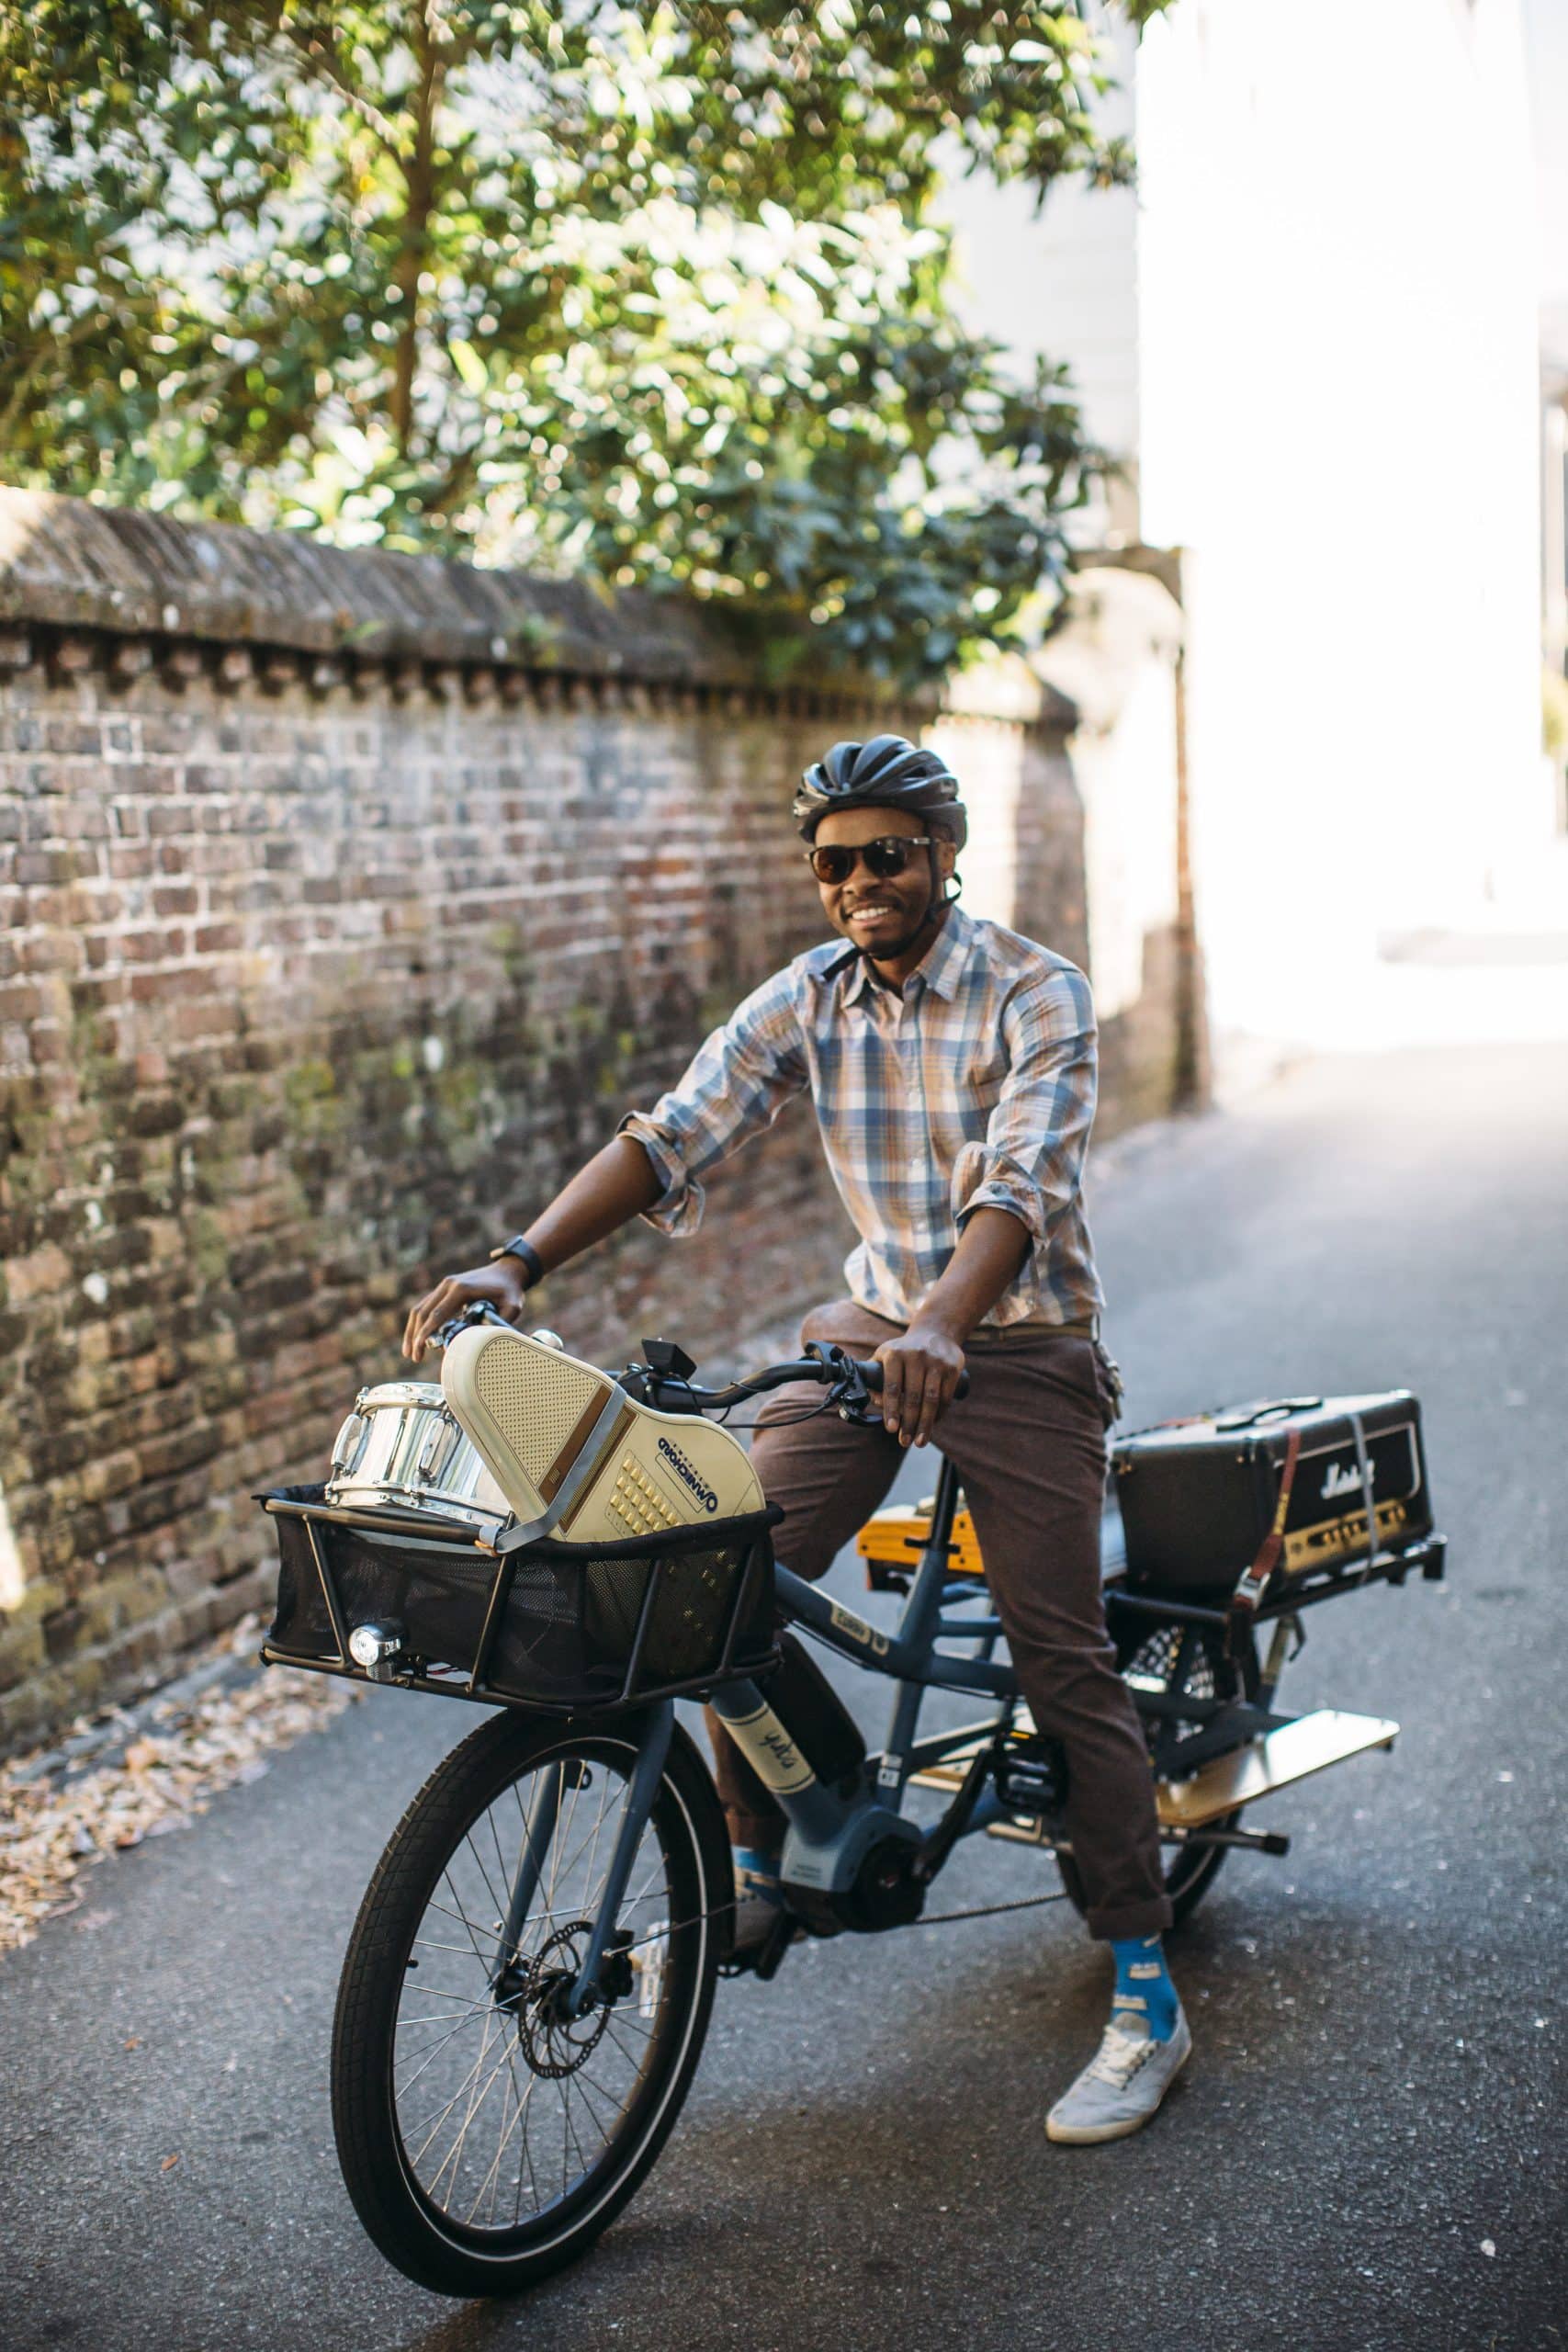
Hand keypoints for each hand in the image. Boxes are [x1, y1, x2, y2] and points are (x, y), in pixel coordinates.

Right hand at [401, 1258, 531, 1361]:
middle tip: (414, 1357)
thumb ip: (501, 1322)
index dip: (426, 1333)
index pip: (437, 1314)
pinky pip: (426, 1305)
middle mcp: (448, 1285)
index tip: (419, 1349)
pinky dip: (419, 1322)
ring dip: (412, 1330)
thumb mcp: (513, 1306)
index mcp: (461, 1289)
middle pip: (423, 1312)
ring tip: (409, 1352)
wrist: (507, 1271)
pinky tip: (417, 1337)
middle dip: (415, 1336)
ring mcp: (445, 1285)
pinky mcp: (445, 1289)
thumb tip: (482, 1341)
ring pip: (420, 1308)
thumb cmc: (510, 1290)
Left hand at [873, 1322, 966, 1448]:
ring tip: (920, 1441)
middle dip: (909, 1423)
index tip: (890, 1429)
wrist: (935, 1332)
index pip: (892, 1387)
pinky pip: (946, 1396)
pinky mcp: (952, 1367)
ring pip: (931, 1399)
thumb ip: (875, 1378)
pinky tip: (933, 1424)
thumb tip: (873, 1403)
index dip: (891, 1409)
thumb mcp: (885, 1356)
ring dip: (926, 1424)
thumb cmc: (904, 1351)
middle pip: (913, 1397)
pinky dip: (939, 1414)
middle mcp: (915, 1356)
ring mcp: (936, 1361)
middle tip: (905, 1441)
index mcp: (895, 1354)